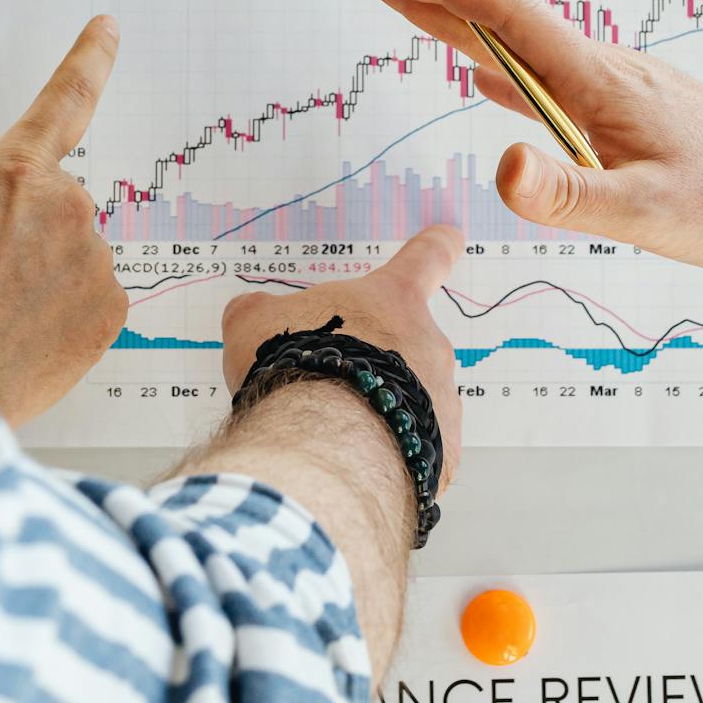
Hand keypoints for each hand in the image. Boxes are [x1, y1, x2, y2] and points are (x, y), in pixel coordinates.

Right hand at [0, 17, 128, 423]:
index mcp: (10, 178)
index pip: (63, 100)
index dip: (89, 59)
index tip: (108, 29)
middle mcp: (65, 210)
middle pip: (53, 200)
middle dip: (20, 229)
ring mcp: (95, 263)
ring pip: (74, 250)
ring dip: (42, 272)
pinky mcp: (112, 314)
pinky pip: (93, 296)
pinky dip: (64, 311)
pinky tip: (22, 337)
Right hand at [219, 224, 463, 489]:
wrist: (323, 444)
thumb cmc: (296, 368)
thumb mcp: (254, 324)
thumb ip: (260, 313)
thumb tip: (254, 314)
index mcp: (394, 301)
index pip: (426, 258)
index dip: (435, 247)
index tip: (449, 238)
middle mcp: (430, 346)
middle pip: (411, 344)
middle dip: (375, 363)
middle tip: (330, 384)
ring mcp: (443, 401)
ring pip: (415, 402)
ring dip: (382, 411)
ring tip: (335, 432)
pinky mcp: (443, 455)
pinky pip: (417, 451)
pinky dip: (389, 457)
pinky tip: (352, 464)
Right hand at [352, 0, 702, 275]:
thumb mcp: (647, 214)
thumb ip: (570, 194)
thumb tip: (503, 168)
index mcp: (598, 81)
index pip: (506, 16)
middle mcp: (600, 70)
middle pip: (502, 18)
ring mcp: (612, 88)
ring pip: (521, 47)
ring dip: (459, 24)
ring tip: (407, 6)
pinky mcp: (623, 111)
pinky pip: (546, 78)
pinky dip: (500, 68)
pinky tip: (486, 82)